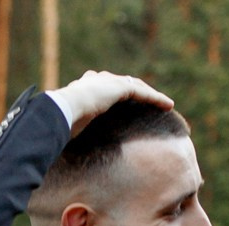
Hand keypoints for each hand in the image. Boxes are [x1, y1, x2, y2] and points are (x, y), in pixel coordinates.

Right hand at [51, 71, 172, 132]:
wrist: (62, 110)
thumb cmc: (60, 121)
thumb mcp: (68, 124)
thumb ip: (72, 128)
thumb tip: (64, 144)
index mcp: (85, 86)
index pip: (106, 88)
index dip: (119, 96)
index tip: (126, 106)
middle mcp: (98, 79)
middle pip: (125, 84)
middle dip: (138, 92)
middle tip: (149, 104)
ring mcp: (110, 82)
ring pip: (137, 87)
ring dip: (152, 96)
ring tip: (164, 105)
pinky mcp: (120, 88)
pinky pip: (143, 93)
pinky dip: (156, 98)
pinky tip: (168, 106)